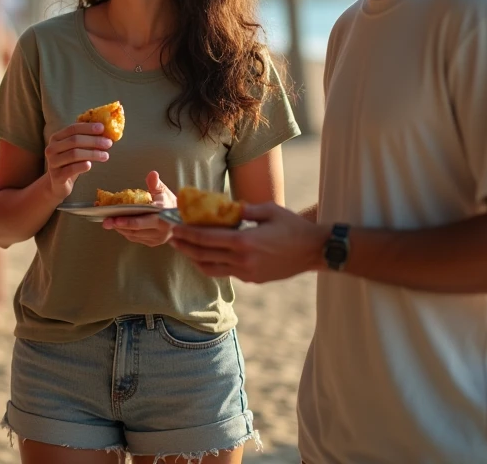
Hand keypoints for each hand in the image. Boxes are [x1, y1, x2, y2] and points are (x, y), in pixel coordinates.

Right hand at [45, 122, 112, 200]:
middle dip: (94, 141)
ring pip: (74, 154)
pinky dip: (82, 166)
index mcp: (56, 138)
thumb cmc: (70, 163)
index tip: (103, 128)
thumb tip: (105, 132)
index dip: (88, 128)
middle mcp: (51, 149)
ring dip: (92, 154)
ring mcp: (52, 163)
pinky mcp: (57, 177)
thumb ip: (86, 140)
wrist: (58, 184)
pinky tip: (90, 165)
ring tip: (106, 155)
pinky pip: (71, 169)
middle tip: (108, 143)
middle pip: (74, 141)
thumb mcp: (76, 149)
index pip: (72, 129)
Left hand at [103, 170, 176, 246]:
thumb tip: (152, 174)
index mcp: (164, 216)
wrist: (180, 220)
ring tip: (108, 222)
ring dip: (120, 229)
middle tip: (106, 221)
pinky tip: (117, 226)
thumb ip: (156, 184)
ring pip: (135, 235)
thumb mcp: (164, 191)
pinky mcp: (152, 243)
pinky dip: (125, 232)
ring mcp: (157, 238)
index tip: (116, 218)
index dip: (129, 220)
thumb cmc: (169, 204)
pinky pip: (136, 239)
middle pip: (137, 229)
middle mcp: (161, 229)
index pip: (145, 219)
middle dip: (120, 225)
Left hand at [169, 201, 325, 282]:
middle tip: (171, 238)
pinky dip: (211, 265)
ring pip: (211, 269)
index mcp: (244, 241)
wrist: (314, 251)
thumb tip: (225, 207)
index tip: (174, 228)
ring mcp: (247, 272)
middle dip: (185, 246)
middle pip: (203, 255)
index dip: (187, 234)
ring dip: (194, 259)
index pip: (206, 238)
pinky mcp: (252, 279)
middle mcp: (242, 260)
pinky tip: (206, 256)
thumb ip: (244, 210)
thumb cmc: (293, 227)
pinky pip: (225, 273)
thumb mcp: (269, 210)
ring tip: (184, 249)